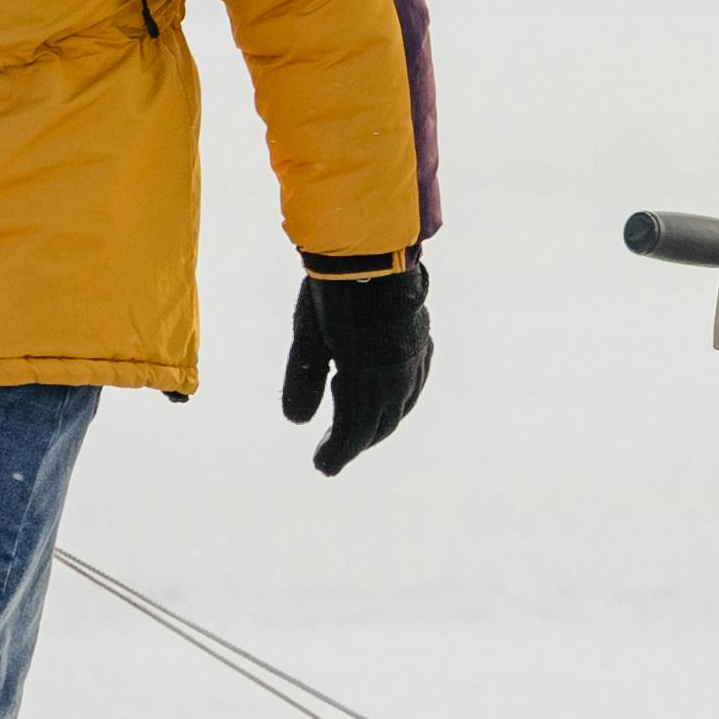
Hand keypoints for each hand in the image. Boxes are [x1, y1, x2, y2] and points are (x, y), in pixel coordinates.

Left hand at [283, 261, 432, 474]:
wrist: (376, 251)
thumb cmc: (335, 295)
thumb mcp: (308, 340)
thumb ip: (302, 382)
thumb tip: (297, 422)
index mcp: (369, 385)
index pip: (354, 433)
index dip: (337, 453)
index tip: (322, 467)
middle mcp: (399, 380)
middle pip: (380, 425)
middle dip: (356, 442)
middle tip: (333, 454)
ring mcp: (415, 360)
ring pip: (401, 406)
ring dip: (379, 423)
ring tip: (359, 430)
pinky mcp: (421, 341)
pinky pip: (414, 383)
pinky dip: (399, 399)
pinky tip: (391, 394)